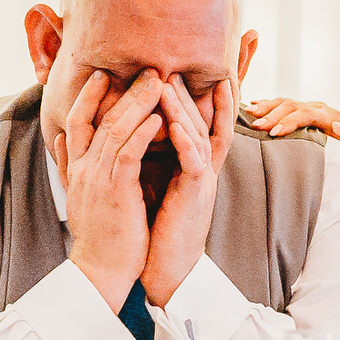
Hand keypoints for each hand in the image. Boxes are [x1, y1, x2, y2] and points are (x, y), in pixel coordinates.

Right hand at [48, 56, 164, 305]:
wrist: (99, 270)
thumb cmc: (100, 235)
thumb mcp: (80, 194)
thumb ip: (69, 165)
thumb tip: (57, 138)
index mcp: (77, 168)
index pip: (79, 121)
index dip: (89, 96)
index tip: (103, 74)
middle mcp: (84, 168)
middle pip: (101, 118)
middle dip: (124, 91)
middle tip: (147, 69)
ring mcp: (98, 179)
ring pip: (116, 130)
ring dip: (138, 104)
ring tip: (158, 82)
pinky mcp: (116, 191)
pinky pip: (129, 154)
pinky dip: (143, 133)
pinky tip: (158, 118)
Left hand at [141, 75, 234, 305]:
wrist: (166, 272)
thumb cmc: (157, 233)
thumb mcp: (155, 188)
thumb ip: (151, 162)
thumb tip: (134, 139)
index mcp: (192, 169)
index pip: (201, 125)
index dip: (202, 99)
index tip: (197, 71)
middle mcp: (202, 172)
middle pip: (204, 123)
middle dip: (193, 92)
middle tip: (174, 66)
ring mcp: (201, 184)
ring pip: (199, 137)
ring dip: (184, 109)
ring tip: (167, 84)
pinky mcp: (194, 199)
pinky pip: (194, 165)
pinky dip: (186, 143)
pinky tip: (175, 125)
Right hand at [248, 97, 339, 175]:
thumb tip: (338, 127)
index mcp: (332, 117)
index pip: (307, 114)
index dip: (290, 122)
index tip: (274, 132)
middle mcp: (321, 109)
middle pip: (293, 106)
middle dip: (273, 115)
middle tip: (257, 126)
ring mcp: (311, 110)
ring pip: (286, 102)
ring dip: (267, 107)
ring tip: (250, 114)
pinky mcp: (303, 114)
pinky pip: (283, 105)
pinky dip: (268, 105)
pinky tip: (253, 106)